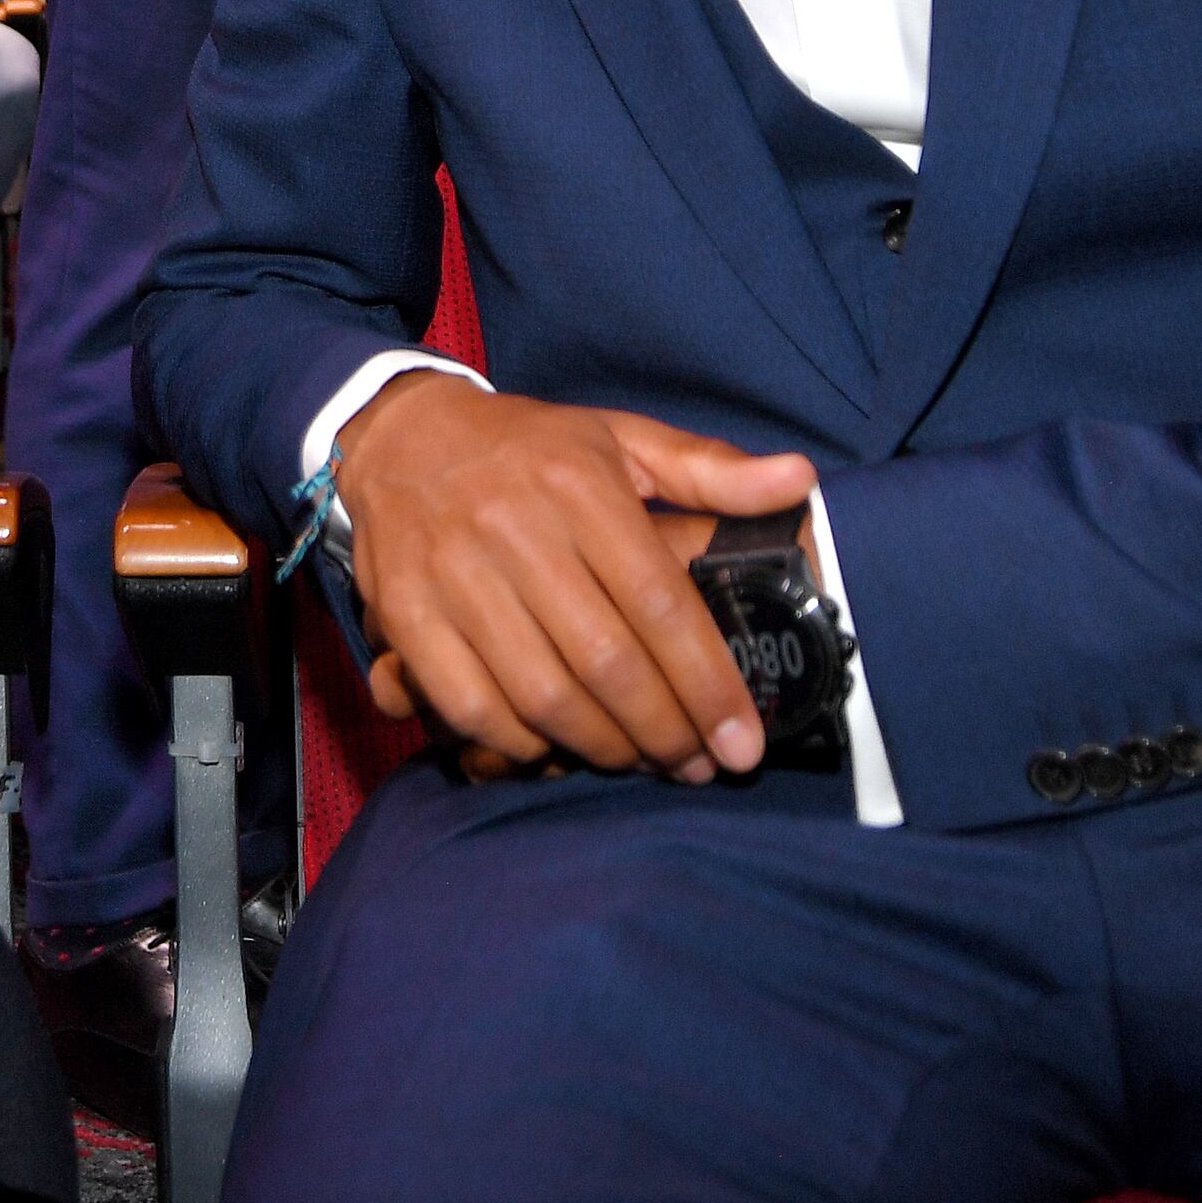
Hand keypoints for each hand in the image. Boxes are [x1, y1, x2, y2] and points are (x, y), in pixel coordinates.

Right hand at [335, 374, 814, 781]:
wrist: (401, 436)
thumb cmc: (529, 449)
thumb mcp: (620, 438)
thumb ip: (710, 469)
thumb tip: (800, 479)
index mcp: (580, 486)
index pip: (659, 604)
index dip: (707, 684)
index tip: (743, 743)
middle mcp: (515, 529)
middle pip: (606, 661)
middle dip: (663, 731)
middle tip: (698, 766)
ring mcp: (452, 574)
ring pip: (541, 692)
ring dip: (601, 745)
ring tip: (640, 760)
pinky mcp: (404, 611)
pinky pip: (468, 703)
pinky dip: (518, 741)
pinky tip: (555, 746)